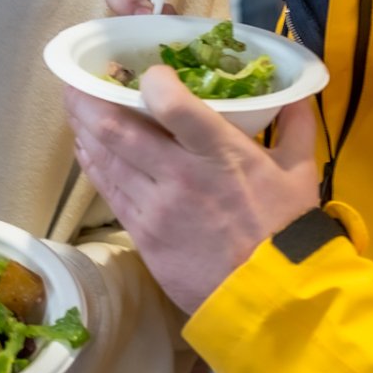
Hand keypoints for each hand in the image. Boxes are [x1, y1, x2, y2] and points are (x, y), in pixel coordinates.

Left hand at [63, 69, 319, 313]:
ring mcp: (155, 207)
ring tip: (73, 106)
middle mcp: (179, 174)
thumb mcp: (299, 172)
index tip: (148, 72)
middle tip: (76, 79)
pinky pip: (108, 191)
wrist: (271, 300)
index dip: (151, 81)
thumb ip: (295, 125)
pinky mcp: (142, 235)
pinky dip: (93, 164)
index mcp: (220, 152)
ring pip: (105, 158)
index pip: (171, 103)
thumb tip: (296, 93)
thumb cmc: (287, 232)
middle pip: (118, 128)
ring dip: (84, 128)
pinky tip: (85, 148)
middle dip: (89, 99)